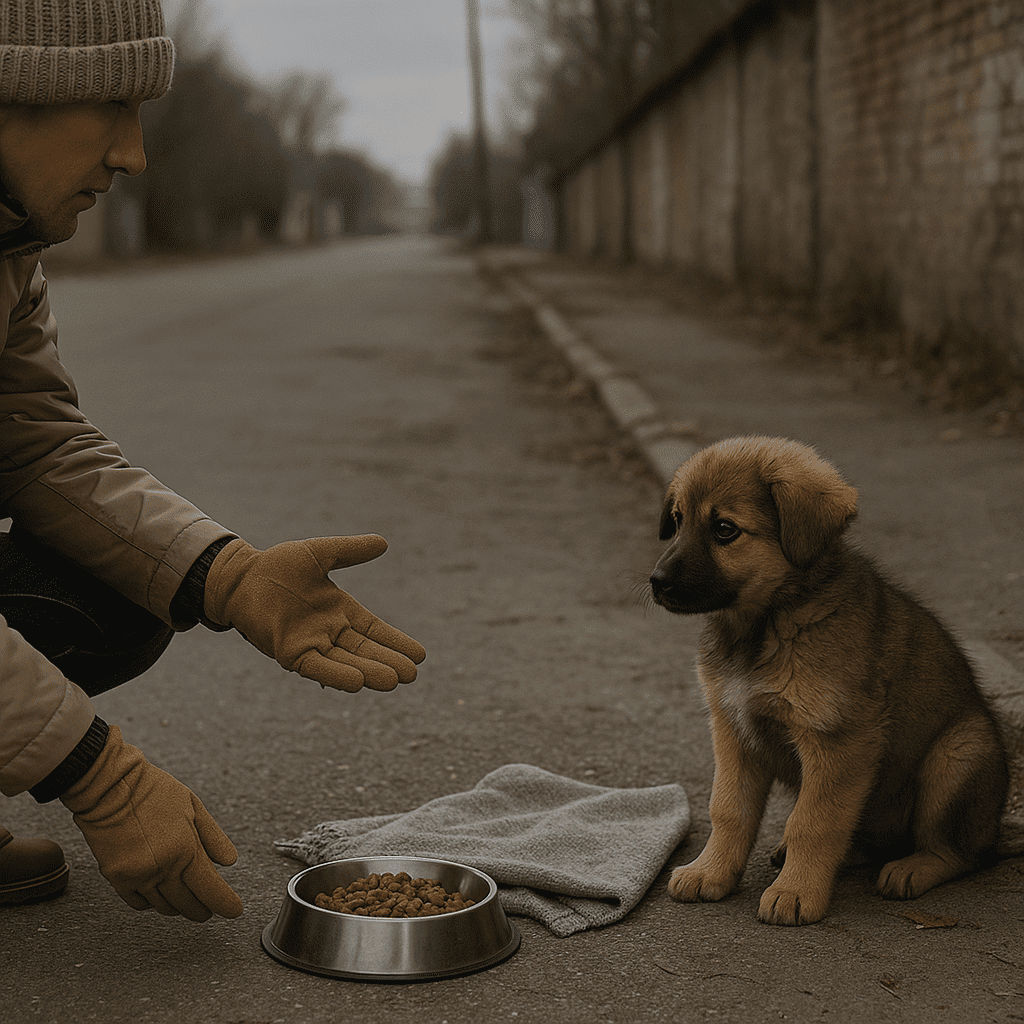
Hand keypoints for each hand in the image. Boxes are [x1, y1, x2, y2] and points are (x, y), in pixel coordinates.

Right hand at [60, 725, 242, 921]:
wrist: (110, 788)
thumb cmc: (153, 792)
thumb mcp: (193, 807)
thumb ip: (213, 837)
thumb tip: (229, 861)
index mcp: (185, 850)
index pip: (210, 890)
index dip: (225, 904)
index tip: (234, 910)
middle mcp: (162, 868)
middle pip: (188, 904)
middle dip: (203, 909)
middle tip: (211, 908)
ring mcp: (138, 876)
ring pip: (164, 907)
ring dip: (179, 906)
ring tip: (187, 899)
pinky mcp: (117, 878)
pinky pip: (139, 903)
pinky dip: (153, 903)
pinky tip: (160, 893)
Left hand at [203, 535, 425, 691]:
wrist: (240, 576)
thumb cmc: (278, 565)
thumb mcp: (319, 553)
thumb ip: (350, 551)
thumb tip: (384, 543)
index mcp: (341, 611)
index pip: (375, 630)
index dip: (396, 642)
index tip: (420, 655)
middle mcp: (330, 632)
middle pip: (365, 650)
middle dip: (388, 662)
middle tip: (412, 675)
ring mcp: (311, 644)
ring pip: (346, 662)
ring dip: (370, 672)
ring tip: (393, 681)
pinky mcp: (290, 652)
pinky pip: (317, 668)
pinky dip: (336, 676)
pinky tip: (357, 683)